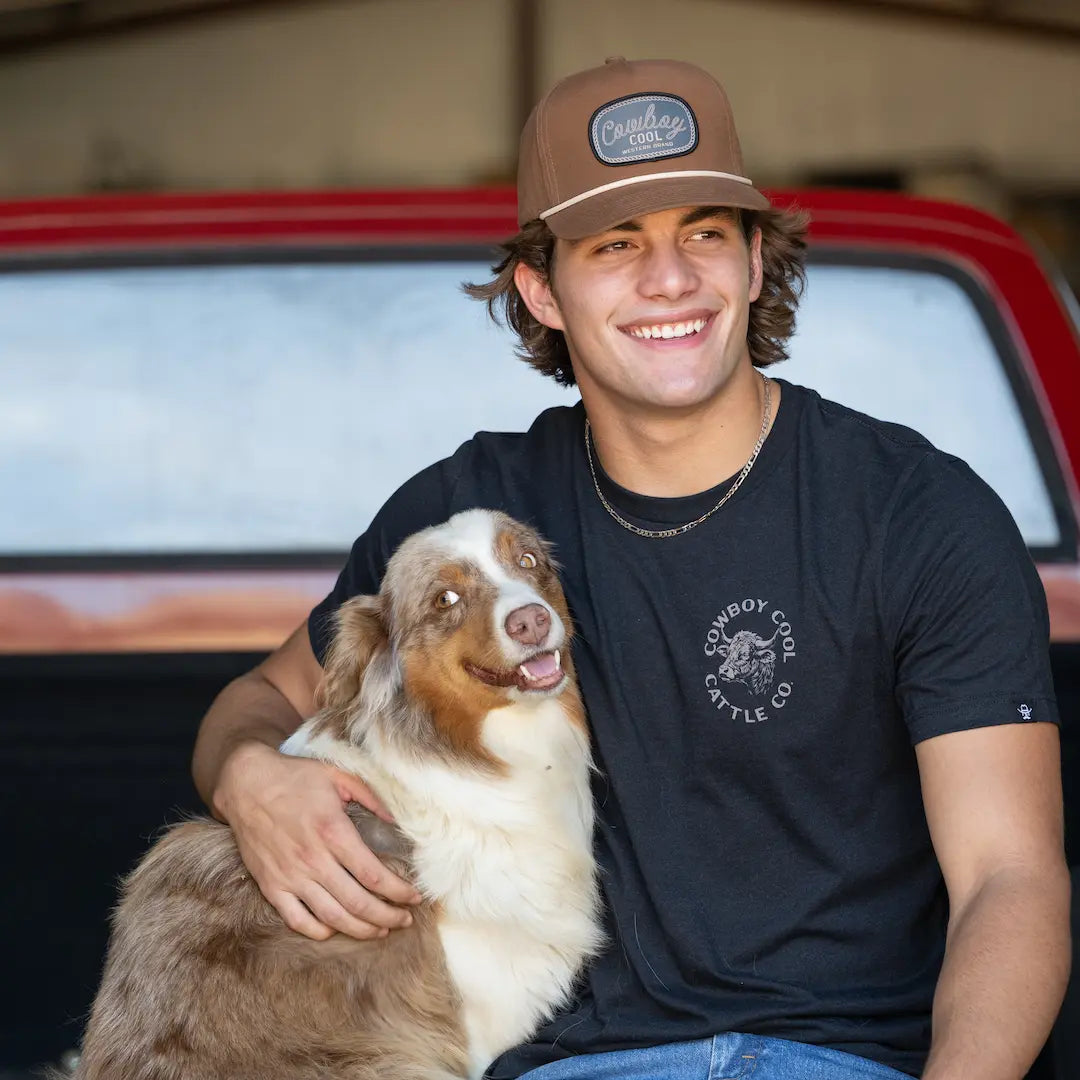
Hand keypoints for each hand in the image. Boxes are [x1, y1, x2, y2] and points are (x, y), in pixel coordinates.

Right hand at [214, 741, 422, 939]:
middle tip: (404, 921)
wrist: (246, 784)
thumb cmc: (295, 777)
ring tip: (380, 931)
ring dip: (360, 930)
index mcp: (333, 832)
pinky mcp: (271, 886)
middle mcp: (312, 859)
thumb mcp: (339, 774)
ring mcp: (290, 876)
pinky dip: (320, 931)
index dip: (399, 892)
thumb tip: (397, 820)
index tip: (415, 898)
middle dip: (387, 917)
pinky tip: (337, 929)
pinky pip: (297, 920)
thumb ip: (371, 796)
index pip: (373, 875)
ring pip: (331, 917)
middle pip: (357, 903)